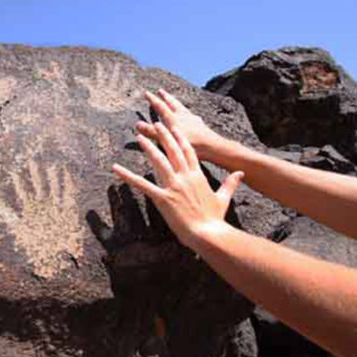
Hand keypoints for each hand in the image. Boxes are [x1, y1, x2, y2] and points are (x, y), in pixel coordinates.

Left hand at [112, 121, 242, 251]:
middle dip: (164, 136)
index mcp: (198, 176)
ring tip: (139, 137)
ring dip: (148, 148)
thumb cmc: (215, 219)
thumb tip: (240, 173)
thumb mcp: (224, 198)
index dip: (180, 138)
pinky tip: (117, 168)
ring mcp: (174, 186)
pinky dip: (127, 176)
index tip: (174, 127)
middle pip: (173, 151)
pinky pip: (142, 184)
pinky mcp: (163, 198)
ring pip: (159, 162)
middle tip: (156, 123)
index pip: (188, 152)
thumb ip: (230, 184)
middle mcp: (185, 177)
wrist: (209, 233)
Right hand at [137, 89, 222, 161]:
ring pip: (183, 108)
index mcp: (174, 118)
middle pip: (173, 103)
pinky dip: (189, 114)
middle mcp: (184, 116)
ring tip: (175, 101)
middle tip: (161, 91)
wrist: (212, 147)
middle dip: (166, 97)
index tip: (147, 93)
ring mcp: (193, 119)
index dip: (153, 100)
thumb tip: (137, 124)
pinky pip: (193, 116)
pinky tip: (192, 117)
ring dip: (177, 103)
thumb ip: (152, 132)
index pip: (161, 106)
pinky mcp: (201, 125)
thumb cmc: (190, 144)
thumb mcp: (167, 140)